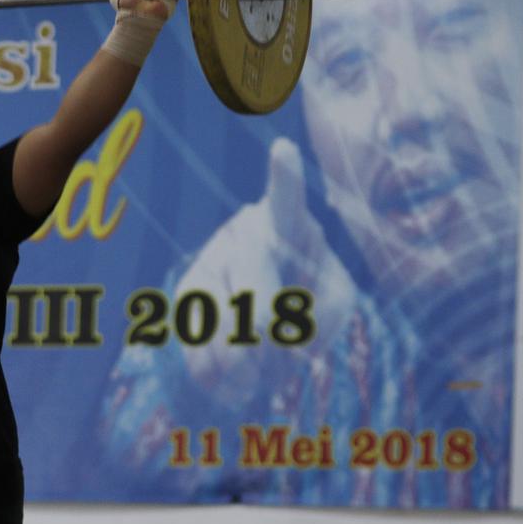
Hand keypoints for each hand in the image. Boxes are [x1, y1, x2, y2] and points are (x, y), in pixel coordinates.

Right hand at [170, 137, 355, 406]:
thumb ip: (313, 318)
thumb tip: (253, 341)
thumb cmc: (314, 295)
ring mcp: (210, 261)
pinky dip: (220, 373)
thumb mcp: (335, 301)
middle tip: (282, 351)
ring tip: (262, 361)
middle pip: (256, 297)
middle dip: (271, 337)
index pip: (287, 201)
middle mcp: (241, 233)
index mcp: (287, 223)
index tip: (285, 150)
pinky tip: (231, 372)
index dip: (285, 178)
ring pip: (227, 327)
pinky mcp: (187, 293)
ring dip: (251, 363)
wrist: (267, 306)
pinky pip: (198, 343)